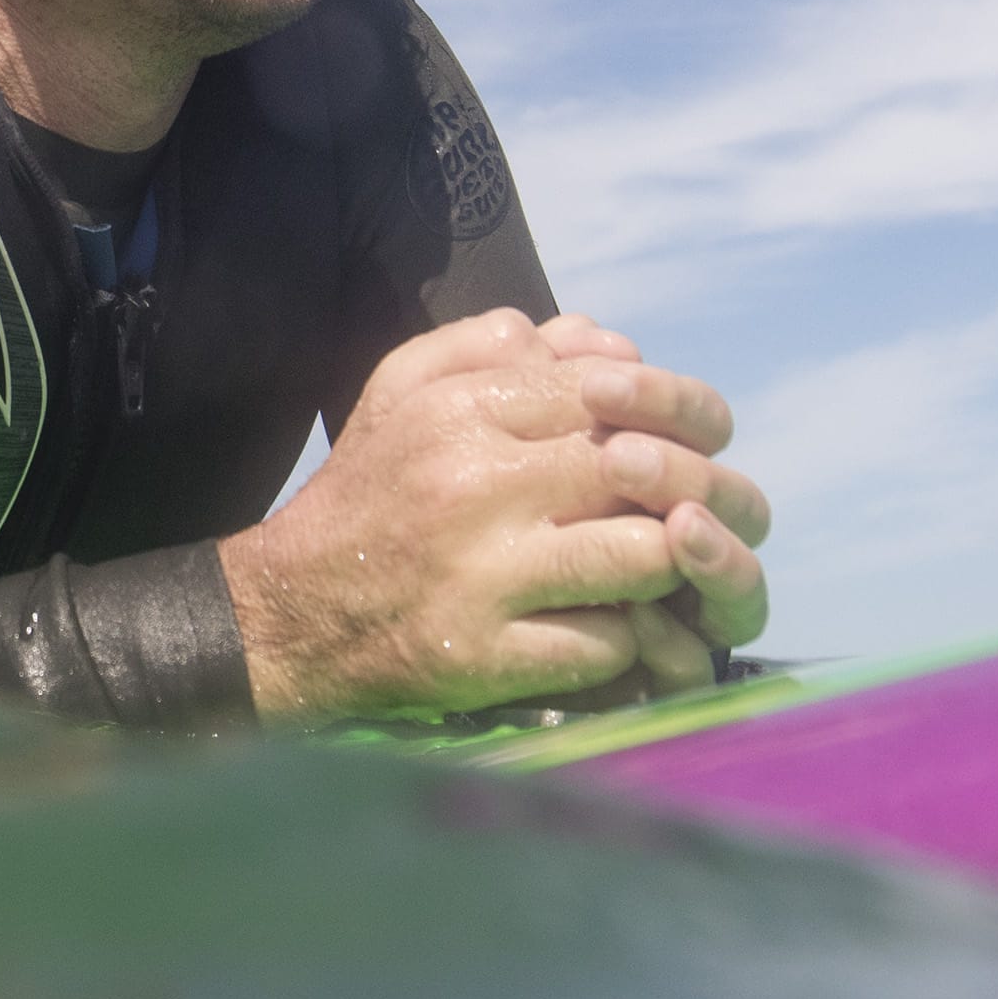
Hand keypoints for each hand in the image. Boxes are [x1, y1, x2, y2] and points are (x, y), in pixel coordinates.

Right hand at [219, 311, 773, 718]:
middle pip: (639, 470)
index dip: (671, 409)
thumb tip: (603, 341)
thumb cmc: (367, 493)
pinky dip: (629, 638)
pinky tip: (618, 628)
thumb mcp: (403, 390)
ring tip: (668, 567)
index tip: (687, 437)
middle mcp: (472, 486)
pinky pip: (604, 643)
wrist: (289, 614)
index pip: (605, 392)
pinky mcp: (483, 657)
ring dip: (671, 566)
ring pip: (640, 558)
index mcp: (458, 412)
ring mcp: (480, 577)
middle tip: (708, 508)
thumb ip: (491, 343)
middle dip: (695, 487)